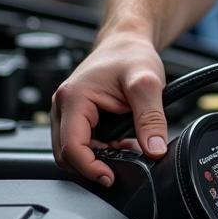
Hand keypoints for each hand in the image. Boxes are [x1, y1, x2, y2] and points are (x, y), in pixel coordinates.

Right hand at [51, 30, 167, 185]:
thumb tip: (154, 149)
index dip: (90, 168)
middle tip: (122, 163)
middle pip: (66, 154)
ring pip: (73, 151)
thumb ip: (151, 118)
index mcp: (72, 98)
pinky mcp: (77, 116)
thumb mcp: (147, 84)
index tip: (111, 176)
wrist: (128, 42)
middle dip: (93, 165)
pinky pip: (82, 143)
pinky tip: (121, 142)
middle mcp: (63, 106)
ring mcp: (67, 112)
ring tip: (125, 148)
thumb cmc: (131, 54)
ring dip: (98, 157)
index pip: (70, 147)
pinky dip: (101, 149)